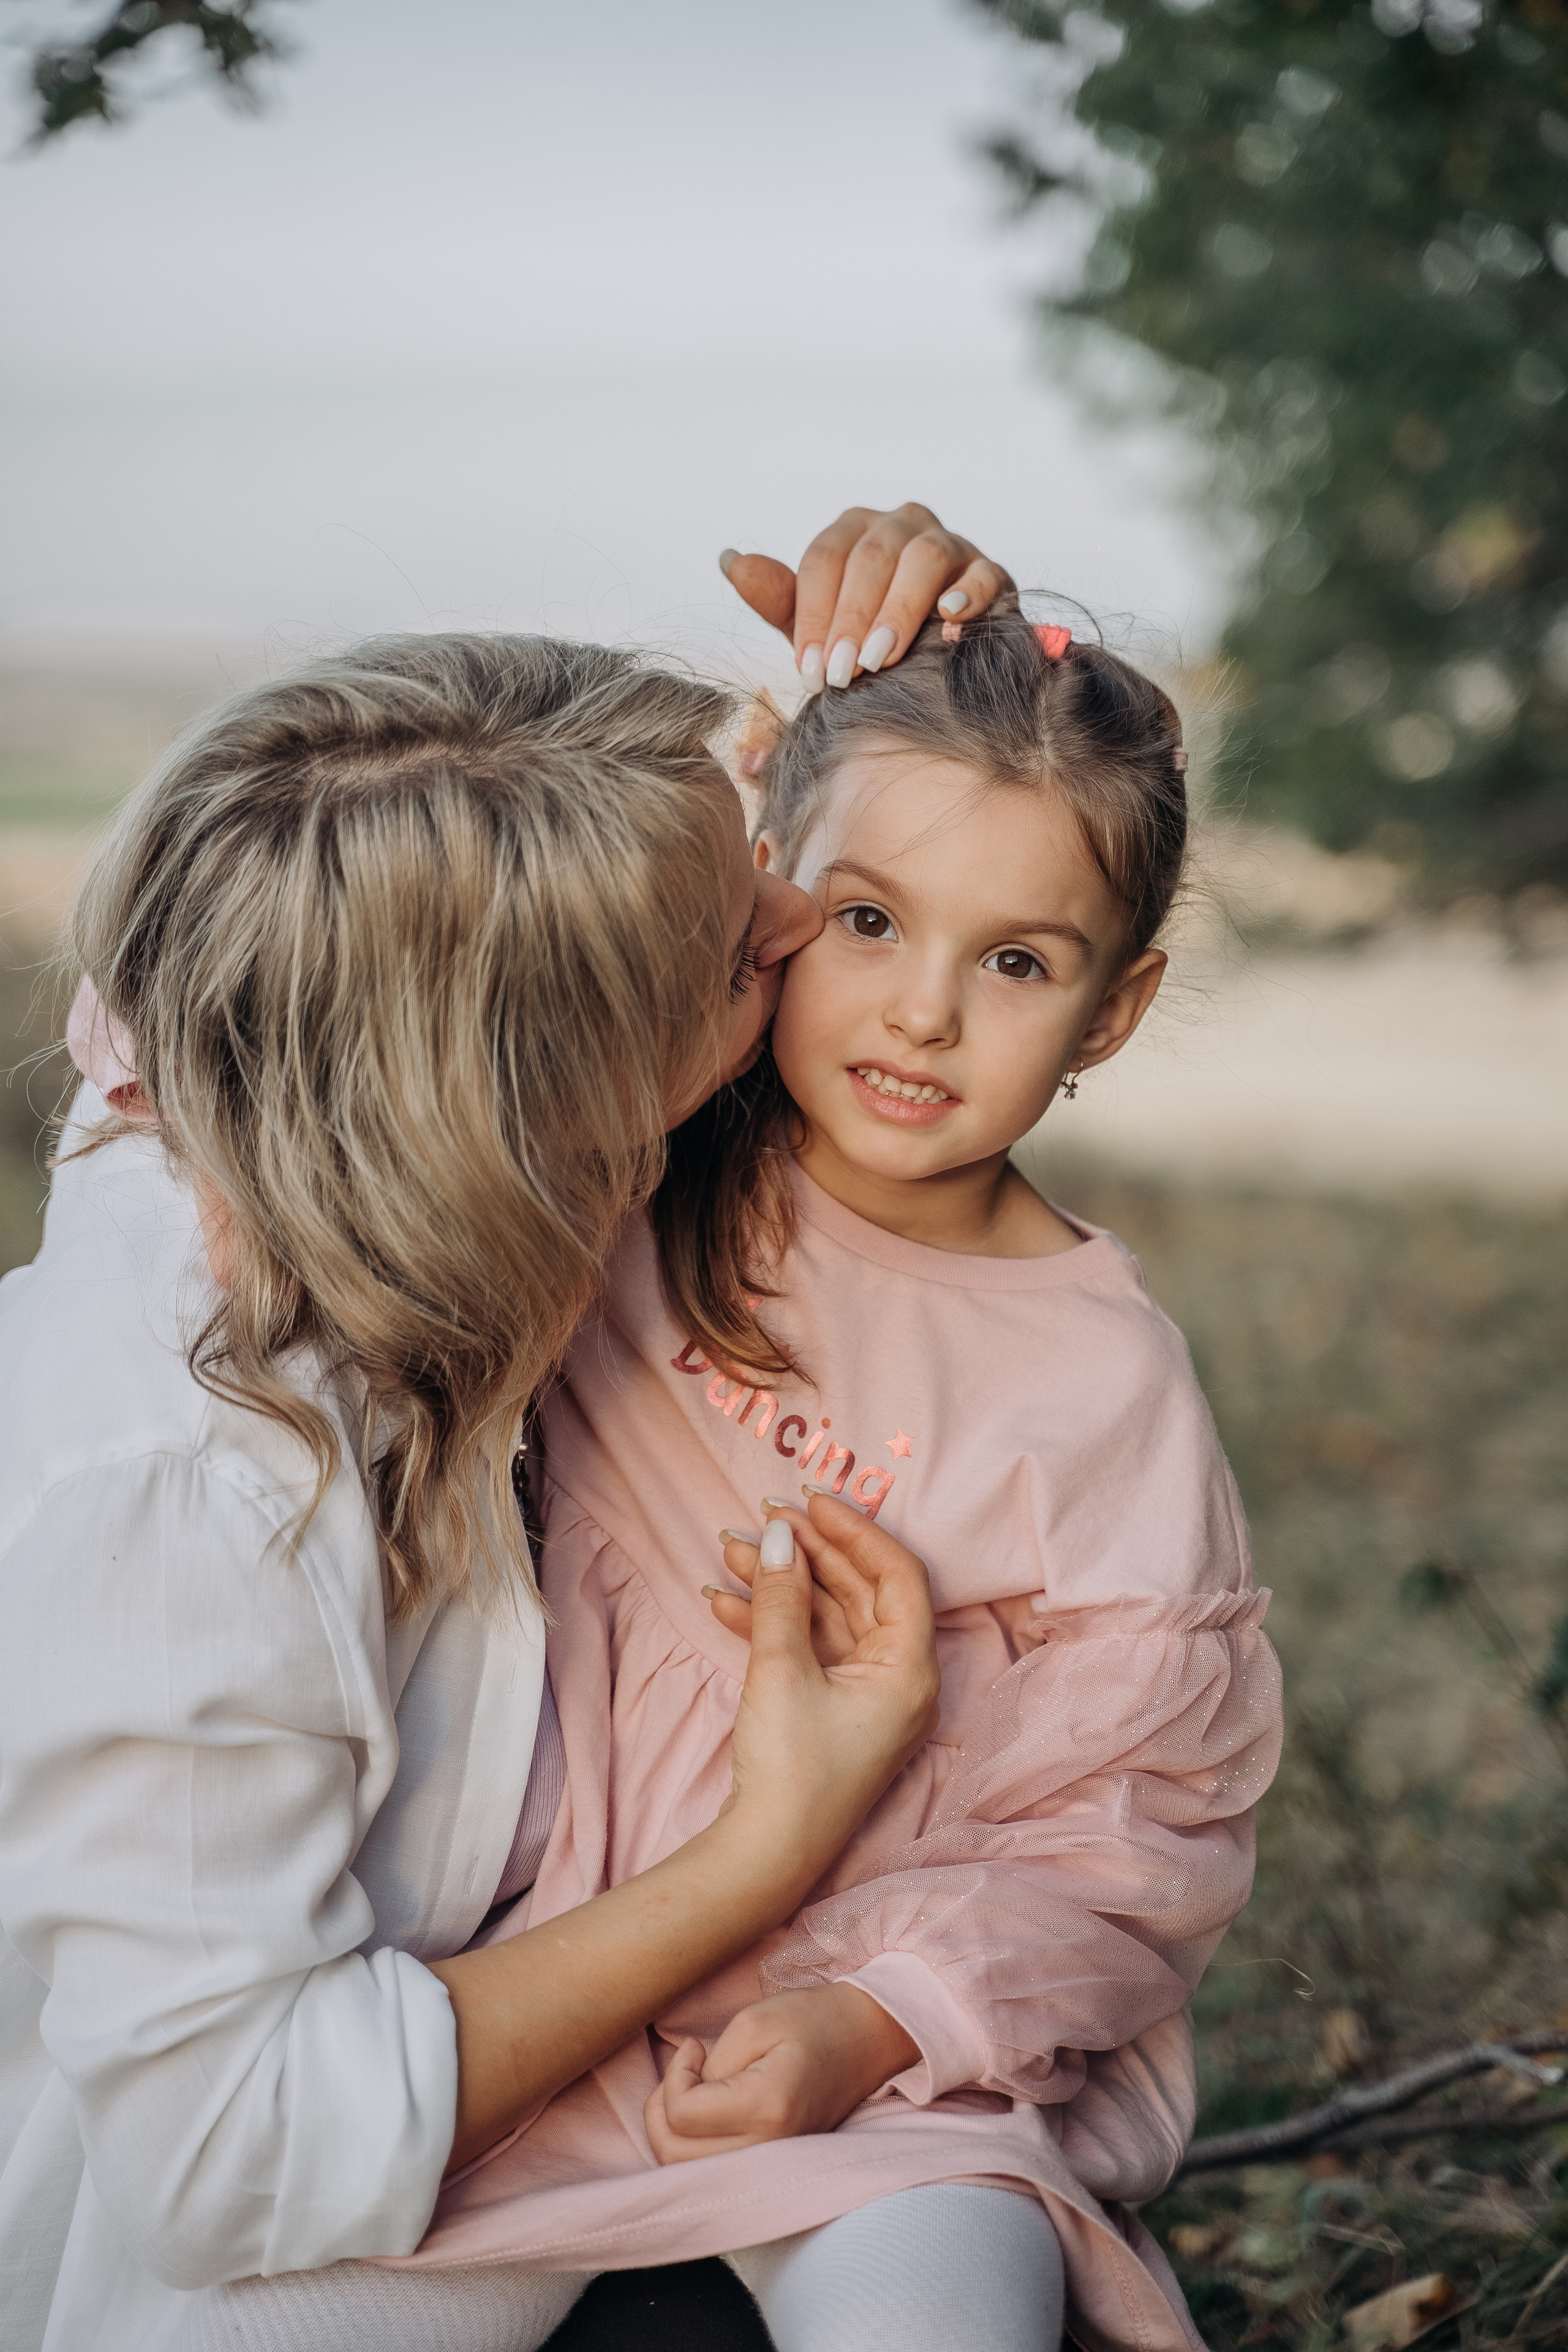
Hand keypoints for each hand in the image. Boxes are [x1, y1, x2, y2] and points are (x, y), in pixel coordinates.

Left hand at [644, 1985, 919, 2163]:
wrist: (866, 2039)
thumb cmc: (812, 2020)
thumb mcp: (753, 2022)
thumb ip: (710, 2067)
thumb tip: (684, 2098)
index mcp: (767, 2108)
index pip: (683, 2115)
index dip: (675, 2076)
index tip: (694, 2047)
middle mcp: (768, 2150)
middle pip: (675, 2154)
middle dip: (662, 2108)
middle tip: (686, 2069)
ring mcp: (772, 2165)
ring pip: (686, 2171)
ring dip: (673, 2130)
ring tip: (693, 2088)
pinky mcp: (771, 2167)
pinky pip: (711, 2170)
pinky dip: (692, 2145)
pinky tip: (705, 2111)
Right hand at [717, 1492, 938, 1860]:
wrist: (765, 1855)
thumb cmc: (789, 1768)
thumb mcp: (781, 1671)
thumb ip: (782, 1597)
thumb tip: (778, 1537)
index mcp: (910, 1669)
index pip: (897, 1574)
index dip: (854, 1530)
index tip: (809, 1502)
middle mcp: (898, 1679)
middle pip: (860, 1591)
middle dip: (805, 1553)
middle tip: (760, 1520)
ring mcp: (865, 1697)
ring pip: (827, 1617)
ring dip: (779, 1584)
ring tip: (728, 1552)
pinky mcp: (832, 1711)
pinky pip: (808, 1649)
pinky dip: (770, 1622)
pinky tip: (723, 1601)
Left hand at [720, 504, 1014, 692]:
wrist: (938, 667)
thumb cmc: (869, 643)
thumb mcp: (820, 629)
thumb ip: (780, 600)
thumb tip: (729, 560)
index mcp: (853, 533)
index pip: (824, 559)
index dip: (813, 616)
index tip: (809, 672)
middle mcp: (899, 525)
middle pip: (870, 557)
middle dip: (851, 619)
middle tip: (842, 675)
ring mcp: (948, 543)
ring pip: (922, 558)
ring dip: (898, 610)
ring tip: (882, 660)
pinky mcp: (989, 571)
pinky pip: (982, 573)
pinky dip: (965, 594)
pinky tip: (948, 621)